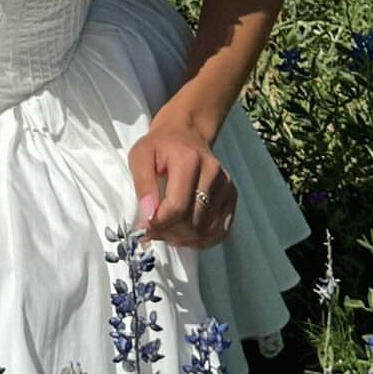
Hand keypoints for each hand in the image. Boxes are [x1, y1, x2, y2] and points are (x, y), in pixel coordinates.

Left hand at [127, 118, 236, 249]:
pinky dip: (202, 240)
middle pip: (192, 222)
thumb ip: (143, 185)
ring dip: (183, 238)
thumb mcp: (140, 156)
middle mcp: (213, 173)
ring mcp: (226, 185)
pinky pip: (220, 231)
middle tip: (153, 231)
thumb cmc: (160, 146)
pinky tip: (185, 234)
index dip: (158, 224)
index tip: (143, 228)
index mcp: (189, 160)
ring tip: (167, 230)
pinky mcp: (231, 195)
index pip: (177, 207)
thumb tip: (148, 217)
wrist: (185, 133)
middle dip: (169, 233)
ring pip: (205, 230)